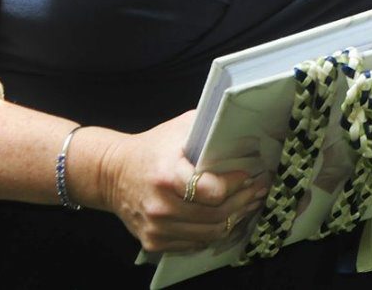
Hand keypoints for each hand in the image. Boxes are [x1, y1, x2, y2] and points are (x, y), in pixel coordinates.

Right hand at [80, 112, 262, 253]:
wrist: (112, 173)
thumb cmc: (152, 148)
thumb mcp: (180, 128)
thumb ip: (210, 130)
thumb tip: (247, 132)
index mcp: (168, 175)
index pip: (213, 191)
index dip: (236, 185)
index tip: (249, 175)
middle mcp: (160, 205)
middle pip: (215, 215)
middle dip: (244, 202)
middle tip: (259, 190)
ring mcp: (156, 227)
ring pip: (209, 233)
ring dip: (234, 219)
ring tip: (249, 205)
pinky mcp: (153, 241)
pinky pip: (194, 243)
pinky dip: (213, 233)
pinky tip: (225, 219)